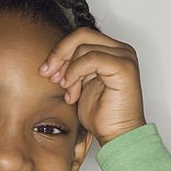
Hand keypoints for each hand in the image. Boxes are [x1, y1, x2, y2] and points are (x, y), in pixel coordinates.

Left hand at [39, 27, 145, 144]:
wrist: (117, 135)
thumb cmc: (101, 115)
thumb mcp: (79, 84)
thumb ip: (71, 67)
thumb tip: (51, 59)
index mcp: (111, 51)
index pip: (81, 36)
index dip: (60, 51)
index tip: (46, 70)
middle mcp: (121, 50)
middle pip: (82, 35)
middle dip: (60, 54)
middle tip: (49, 75)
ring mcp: (125, 57)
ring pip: (84, 47)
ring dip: (69, 71)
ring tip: (68, 92)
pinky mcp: (124, 67)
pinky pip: (92, 58)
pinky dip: (76, 72)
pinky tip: (71, 90)